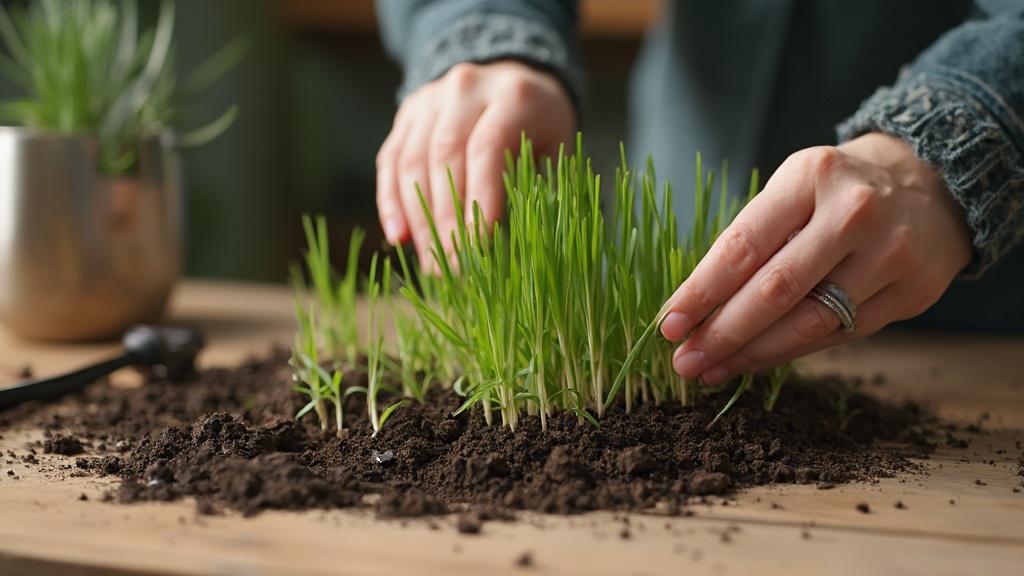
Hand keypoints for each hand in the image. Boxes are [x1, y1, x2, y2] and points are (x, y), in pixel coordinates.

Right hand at [376, 61, 574, 263]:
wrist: (509, 75)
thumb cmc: (539, 127)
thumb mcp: (555, 148)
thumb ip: (539, 187)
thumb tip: (519, 245)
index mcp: (511, 95)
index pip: (487, 149)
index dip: (479, 200)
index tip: (477, 248)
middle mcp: (465, 89)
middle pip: (445, 158)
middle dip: (446, 220)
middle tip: (450, 267)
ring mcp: (429, 99)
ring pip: (412, 162)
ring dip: (418, 219)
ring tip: (429, 264)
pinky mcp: (406, 114)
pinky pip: (391, 161)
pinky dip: (392, 202)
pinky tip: (399, 238)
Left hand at [660, 133, 972, 384]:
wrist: (931, 185)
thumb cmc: (835, 192)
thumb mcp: (791, 191)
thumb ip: (750, 242)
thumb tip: (693, 309)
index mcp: (811, 178)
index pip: (743, 246)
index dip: (701, 291)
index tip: (668, 324)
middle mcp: (854, 213)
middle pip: (775, 290)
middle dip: (722, 332)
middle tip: (684, 361)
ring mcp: (890, 254)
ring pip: (808, 322)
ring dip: (752, 353)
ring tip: (712, 370)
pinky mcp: (912, 292)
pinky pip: (838, 335)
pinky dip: (790, 353)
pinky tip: (755, 362)